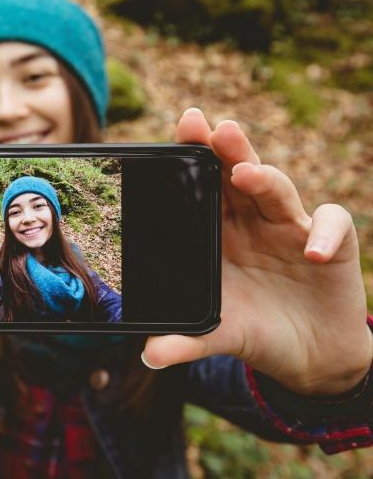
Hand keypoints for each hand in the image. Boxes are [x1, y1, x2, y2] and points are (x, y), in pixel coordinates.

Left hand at [142, 109, 371, 395]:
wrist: (307, 357)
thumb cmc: (255, 328)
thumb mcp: (218, 334)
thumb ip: (186, 340)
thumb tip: (149, 356)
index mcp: (219, 230)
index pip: (205, 183)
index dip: (196, 154)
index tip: (184, 126)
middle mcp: (253, 220)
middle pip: (239, 172)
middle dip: (228, 149)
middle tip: (214, 129)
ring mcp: (291, 228)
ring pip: (280, 188)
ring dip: (266, 178)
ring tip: (248, 174)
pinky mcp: (332, 245)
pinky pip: (333, 226)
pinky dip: (326, 234)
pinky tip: (313, 251)